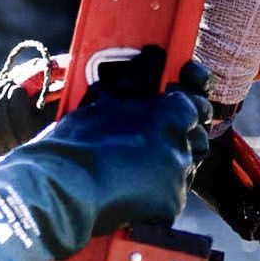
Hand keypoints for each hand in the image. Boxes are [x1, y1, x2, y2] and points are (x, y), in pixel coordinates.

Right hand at [0, 84, 210, 260]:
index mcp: (168, 114)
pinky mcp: (170, 206)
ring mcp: (177, 178)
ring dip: (170, 166)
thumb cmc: (76, 143)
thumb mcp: (103, 101)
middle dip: (182, 138)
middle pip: (197, 139)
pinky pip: (172, 197)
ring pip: (186, 169)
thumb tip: (154, 55)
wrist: (62, 189)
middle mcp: (180, 145)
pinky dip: (158, 195)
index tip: (175, 110)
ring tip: (140, 168)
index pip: (196, 106)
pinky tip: (134, 192)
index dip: (186, 109)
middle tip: (155, 142)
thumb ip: (134, 81)